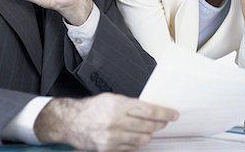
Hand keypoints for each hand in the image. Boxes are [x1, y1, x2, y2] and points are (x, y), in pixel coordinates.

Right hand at [34, 93, 178, 151]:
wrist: (71, 122)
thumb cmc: (92, 108)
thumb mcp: (113, 99)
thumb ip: (131, 105)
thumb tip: (151, 111)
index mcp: (118, 105)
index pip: (149, 110)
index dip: (164, 113)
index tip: (173, 114)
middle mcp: (116, 121)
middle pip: (148, 127)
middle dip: (160, 124)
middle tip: (164, 121)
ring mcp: (112, 137)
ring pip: (142, 140)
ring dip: (149, 135)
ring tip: (150, 130)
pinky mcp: (108, 149)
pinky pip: (131, 149)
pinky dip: (137, 144)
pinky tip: (136, 138)